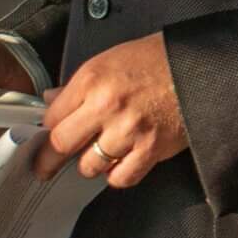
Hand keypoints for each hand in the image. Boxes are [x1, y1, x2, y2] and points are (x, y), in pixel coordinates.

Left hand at [38, 30, 185, 188]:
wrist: (196, 68)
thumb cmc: (154, 60)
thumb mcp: (107, 60)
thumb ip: (77, 85)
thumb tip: (52, 101)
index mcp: (92, 80)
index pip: (52, 116)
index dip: (46, 130)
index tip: (41, 139)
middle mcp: (106, 106)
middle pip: (63, 144)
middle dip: (49, 160)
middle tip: (44, 167)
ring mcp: (129, 130)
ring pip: (90, 166)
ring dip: (89, 165)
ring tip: (93, 157)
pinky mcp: (152, 150)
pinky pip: (122, 177)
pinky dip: (116, 175)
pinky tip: (117, 164)